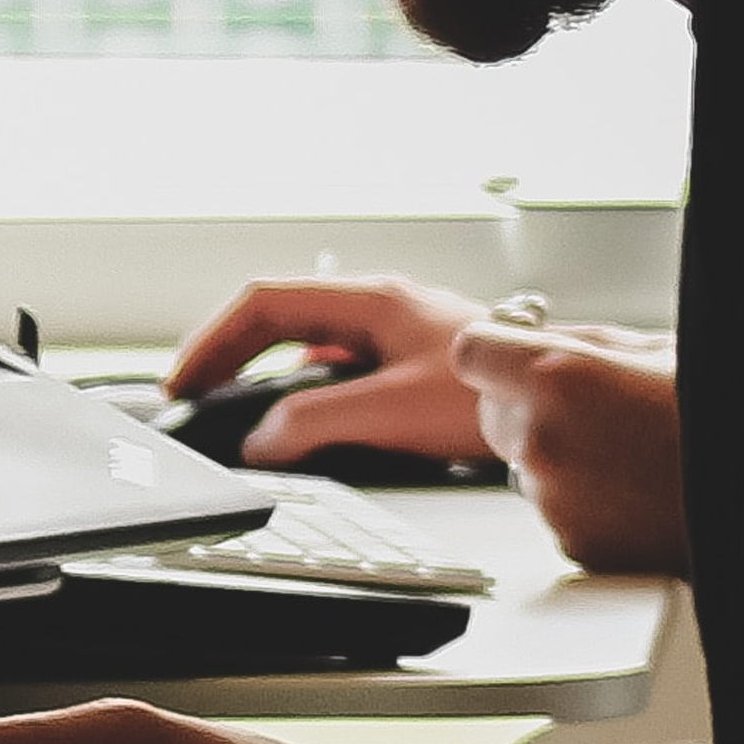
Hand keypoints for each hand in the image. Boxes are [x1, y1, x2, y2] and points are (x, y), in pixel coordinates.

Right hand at [164, 274, 504, 467]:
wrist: (559, 400)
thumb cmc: (495, 394)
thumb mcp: (393, 411)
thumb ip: (319, 424)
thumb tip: (262, 442)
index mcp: (368, 301)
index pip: (263, 304)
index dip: (214, 340)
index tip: (185, 379)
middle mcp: (377, 310)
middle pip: (279, 320)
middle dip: (229, 356)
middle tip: (196, 394)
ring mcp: (394, 336)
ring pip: (308, 347)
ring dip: (266, 377)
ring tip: (238, 412)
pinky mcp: (409, 366)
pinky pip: (337, 372)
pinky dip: (303, 395)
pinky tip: (304, 427)